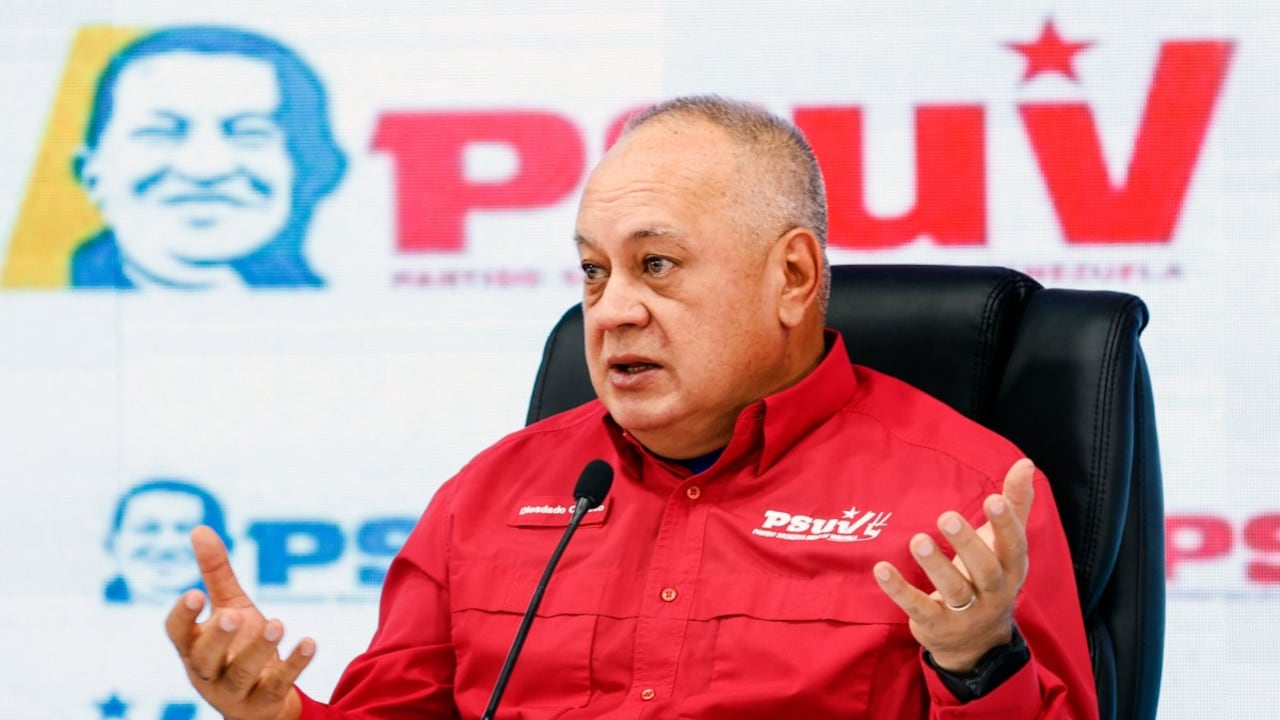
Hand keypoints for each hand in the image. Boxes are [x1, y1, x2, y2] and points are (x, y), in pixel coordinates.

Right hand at [165, 526, 312, 719]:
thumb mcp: (229, 606)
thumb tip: (199, 528)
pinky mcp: (264, 702)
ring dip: (258, 650)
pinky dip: (294, 665)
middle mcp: (208, 672)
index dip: (182, 616)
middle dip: (218, 638)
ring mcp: (235, 691)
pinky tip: (309, 642)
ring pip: (241, 674)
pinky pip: (278, 685)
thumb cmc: (237, 645)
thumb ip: (215, 573)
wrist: (260, 699)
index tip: (194, 594)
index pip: (178, 634)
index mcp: (194, 646)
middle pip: (206, 658)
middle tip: (231, 616)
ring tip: (277, 624)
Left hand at [872, 458, 1035, 671]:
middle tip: (947, 517)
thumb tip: (1026, 464)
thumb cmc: (990, 578)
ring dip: (935, 566)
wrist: (977, 643)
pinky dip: (900, 590)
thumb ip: (1015, 505)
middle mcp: (993, 592)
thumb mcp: (1006, 547)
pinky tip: (882, 569)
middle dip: (968, 544)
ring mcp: (965, 612)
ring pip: (954, 589)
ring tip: (918, 540)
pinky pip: (918, 607)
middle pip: (985, 570)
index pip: (1014, 546)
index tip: (994, 498)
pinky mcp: (935, 624)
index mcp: (1012, 569)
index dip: (1005, 523)